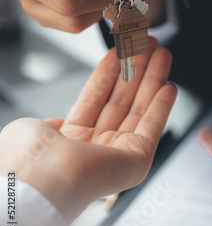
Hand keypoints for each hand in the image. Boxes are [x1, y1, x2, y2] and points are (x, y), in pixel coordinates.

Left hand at [0, 39, 176, 221]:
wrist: (40, 180)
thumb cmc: (29, 158)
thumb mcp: (31, 129)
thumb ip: (51, 120)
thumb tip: (60, 120)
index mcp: (70, 139)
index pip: (96, 96)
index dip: (111, 71)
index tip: (122, 50)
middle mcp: (95, 147)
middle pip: (122, 99)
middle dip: (136, 70)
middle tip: (148, 46)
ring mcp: (117, 154)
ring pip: (139, 109)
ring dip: (153, 80)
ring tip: (162, 55)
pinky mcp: (136, 160)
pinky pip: (152, 128)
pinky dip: (162, 107)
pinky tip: (168, 87)